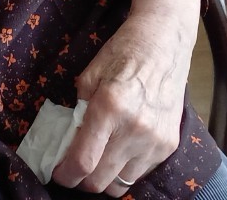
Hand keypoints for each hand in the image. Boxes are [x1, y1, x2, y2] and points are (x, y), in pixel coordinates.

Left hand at [51, 0, 200, 195]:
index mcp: (110, 107)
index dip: (65, 175)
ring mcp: (155, 140)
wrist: (165, 41)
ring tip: (97, 161)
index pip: (83, 161)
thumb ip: (78, 110)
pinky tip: (119, 151)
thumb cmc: (124, 52)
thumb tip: (67, 142)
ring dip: (104, 178)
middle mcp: (135, 129)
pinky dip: (125, 170)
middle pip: (100, 181)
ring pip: (121, 185)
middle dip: (81, 180)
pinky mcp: (169, 145)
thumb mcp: (90, 74)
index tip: (57, 173)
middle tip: (73, 168)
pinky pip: (140, 173)